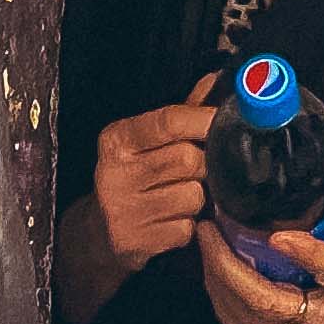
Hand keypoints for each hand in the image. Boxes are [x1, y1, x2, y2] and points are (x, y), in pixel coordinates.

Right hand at [59, 87, 219, 323]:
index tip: (225, 120)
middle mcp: (116, 172)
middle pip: (189, 159)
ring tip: (177, 198)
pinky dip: (187, 226)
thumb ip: (180, 114)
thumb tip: (214, 81)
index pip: (169, 121)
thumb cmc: (131, 178)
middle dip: (202, 166)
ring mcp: (125, 210)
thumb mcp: (144, 142)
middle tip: (195, 171)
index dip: (204, 119)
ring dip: (196, 199)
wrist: (98, 234)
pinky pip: (187, 229)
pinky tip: (169, 221)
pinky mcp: (138, 242)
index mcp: (117, 140)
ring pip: (193, 196)